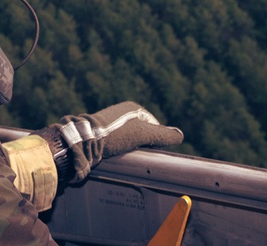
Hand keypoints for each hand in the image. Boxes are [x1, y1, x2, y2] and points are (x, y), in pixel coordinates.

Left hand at [36, 101, 182, 182]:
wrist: (85, 140)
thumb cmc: (116, 134)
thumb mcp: (144, 134)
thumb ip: (163, 135)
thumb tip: (181, 136)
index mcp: (131, 108)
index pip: (152, 124)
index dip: (156, 138)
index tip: (154, 151)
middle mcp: (120, 113)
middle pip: (139, 131)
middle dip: (142, 143)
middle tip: (143, 156)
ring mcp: (109, 123)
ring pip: (127, 138)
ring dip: (130, 148)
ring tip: (130, 158)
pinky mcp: (99, 134)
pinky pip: (115, 143)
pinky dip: (118, 150)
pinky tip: (118, 158)